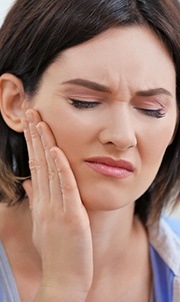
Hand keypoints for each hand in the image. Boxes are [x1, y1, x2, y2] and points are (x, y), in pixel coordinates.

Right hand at [22, 109, 92, 300]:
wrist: (63, 279)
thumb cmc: (56, 251)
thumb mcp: (42, 222)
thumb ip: (36, 199)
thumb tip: (28, 181)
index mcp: (41, 201)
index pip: (35, 165)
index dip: (32, 143)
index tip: (31, 123)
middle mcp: (45, 201)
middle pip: (39, 162)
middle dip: (34, 135)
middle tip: (31, 111)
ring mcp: (56, 208)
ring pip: (50, 170)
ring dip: (45, 144)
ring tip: (40, 121)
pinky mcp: (71, 217)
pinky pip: (65, 188)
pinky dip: (61, 168)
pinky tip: (57, 151)